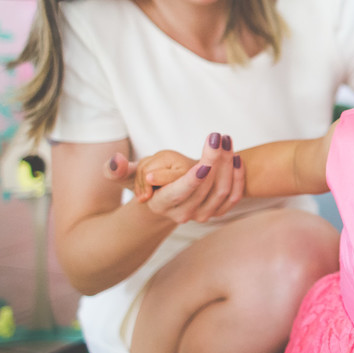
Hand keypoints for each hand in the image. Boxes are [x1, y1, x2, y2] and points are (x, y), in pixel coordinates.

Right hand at [102, 132, 245, 223]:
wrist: (167, 195)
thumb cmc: (149, 177)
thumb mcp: (132, 171)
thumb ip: (120, 169)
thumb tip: (115, 162)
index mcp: (161, 204)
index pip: (179, 193)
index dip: (192, 179)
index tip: (204, 161)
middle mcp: (183, 213)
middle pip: (205, 190)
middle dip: (214, 162)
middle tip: (218, 138)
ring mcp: (202, 214)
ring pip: (222, 192)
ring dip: (228, 165)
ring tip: (225, 141)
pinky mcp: (217, 210)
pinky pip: (233, 196)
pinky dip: (238, 177)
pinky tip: (236, 157)